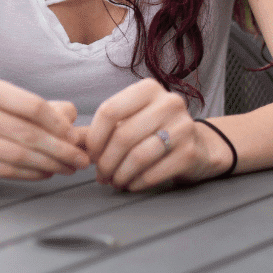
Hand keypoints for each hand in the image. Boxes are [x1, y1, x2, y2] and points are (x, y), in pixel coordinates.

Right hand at [0, 79, 90, 183]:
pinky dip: (33, 174)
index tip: (76, 138)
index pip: (33, 106)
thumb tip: (78, 131)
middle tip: (80, 160)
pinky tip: (47, 173)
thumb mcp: (22, 108)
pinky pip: (8, 170)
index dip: (59, 124)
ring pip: (20, 154)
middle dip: (60, 149)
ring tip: (68, 168)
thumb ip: (53, 112)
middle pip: (28, 132)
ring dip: (50, 164)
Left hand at [85, 78, 228, 190]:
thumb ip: (103, 128)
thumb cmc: (155, 131)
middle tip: (101, 176)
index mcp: (148, 89)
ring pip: (138, 156)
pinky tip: (132, 184)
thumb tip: (72, 140)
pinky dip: (136, 183)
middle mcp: (168, 102)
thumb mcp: (132, 120)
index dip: (95, 137)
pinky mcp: (189, 152)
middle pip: (123, 136)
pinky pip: (153, 172)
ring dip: (120, 175)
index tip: (91, 155)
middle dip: (106, 162)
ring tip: (115, 181)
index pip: (109, 110)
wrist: (199, 145)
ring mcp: (182, 126)